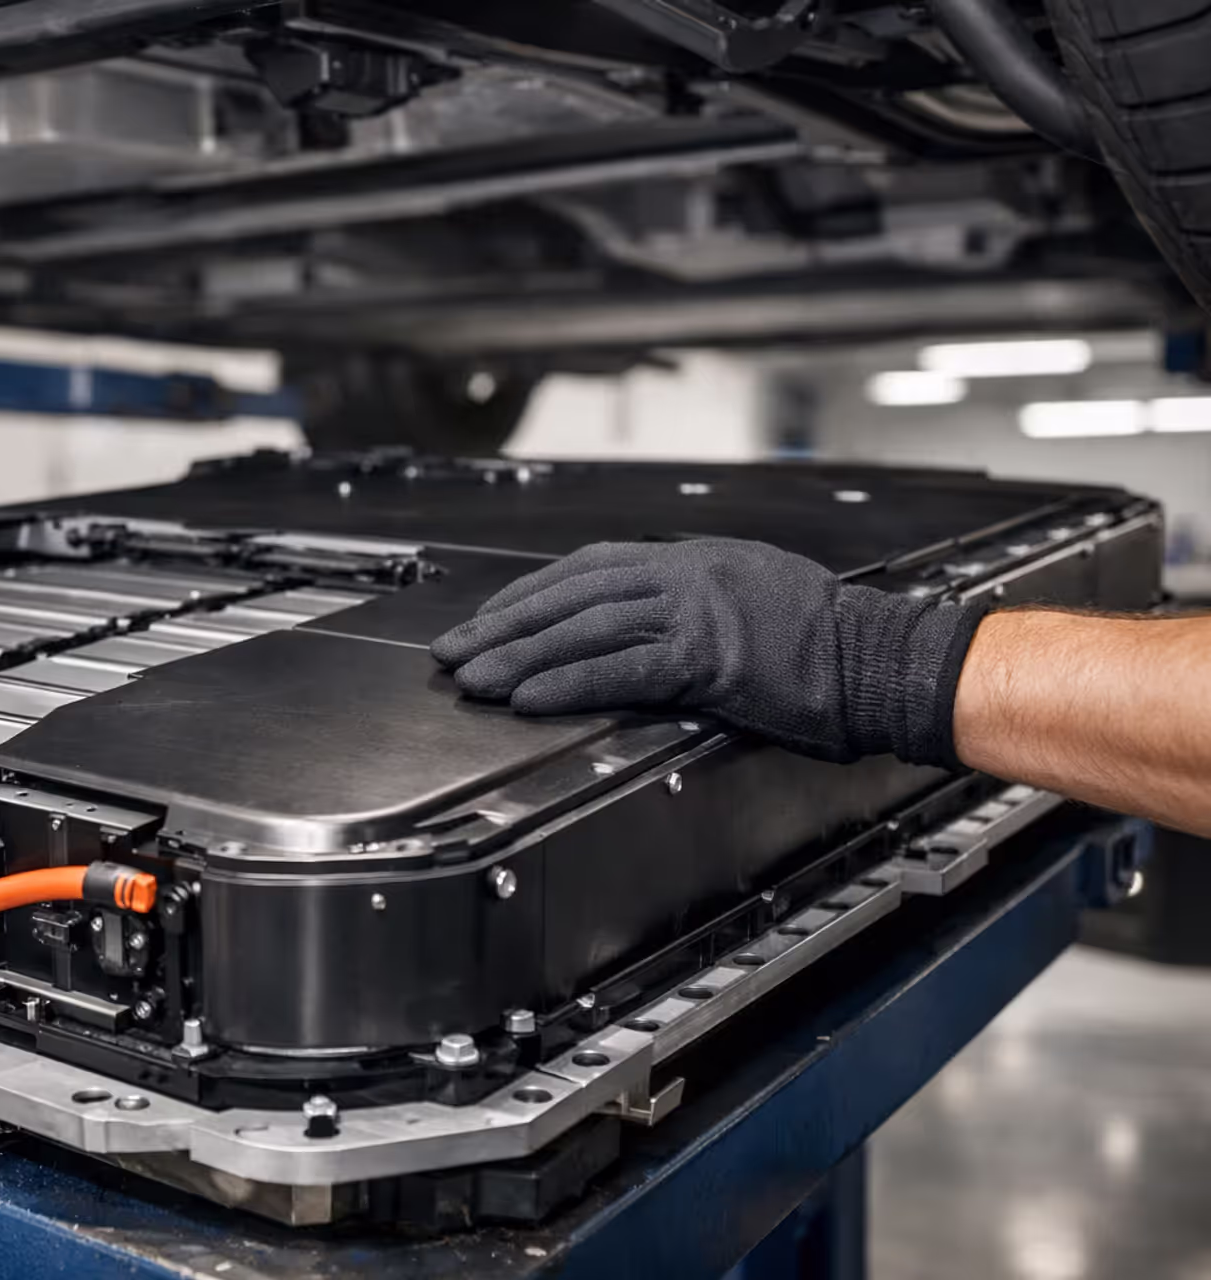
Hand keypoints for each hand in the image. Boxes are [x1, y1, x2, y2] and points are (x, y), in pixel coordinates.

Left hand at [429, 539, 987, 764]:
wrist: (886, 658)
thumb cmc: (831, 641)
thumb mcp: (753, 597)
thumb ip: (696, 603)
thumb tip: (646, 627)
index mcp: (693, 559)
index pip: (590, 568)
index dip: (532, 595)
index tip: (490, 618)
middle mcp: (685, 574)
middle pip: (571, 594)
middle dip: (505, 625)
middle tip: (455, 651)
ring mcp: (695, 610)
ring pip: (582, 629)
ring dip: (519, 657)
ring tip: (472, 679)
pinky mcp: (706, 655)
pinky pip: (619, 669)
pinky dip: (566, 683)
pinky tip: (527, 698)